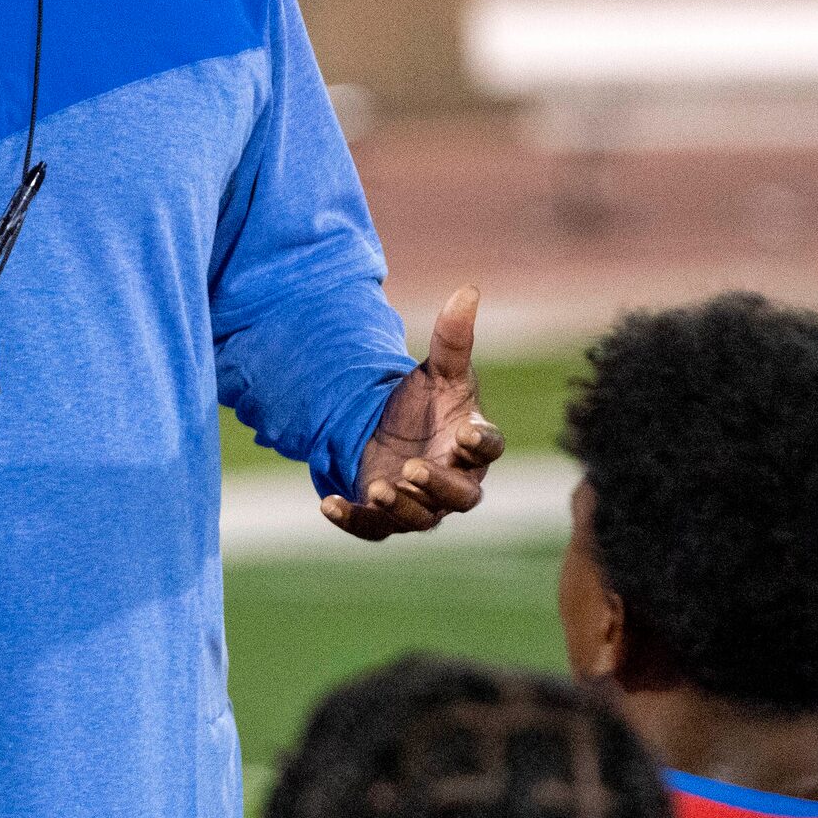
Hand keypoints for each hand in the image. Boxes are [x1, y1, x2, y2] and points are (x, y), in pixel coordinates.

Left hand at [321, 285, 504, 541]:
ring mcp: (421, 503)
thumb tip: (468, 289)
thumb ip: (453, 337)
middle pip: (462, 496)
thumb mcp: (436, 369)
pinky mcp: (386, 516)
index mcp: (473, 442)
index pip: (489, 448)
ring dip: (402, 506)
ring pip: (421, 517)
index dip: (480, 444)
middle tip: (415, 469)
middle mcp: (455, 480)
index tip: (464, 435)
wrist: (385, 426)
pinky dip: (352, 520)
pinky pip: (373, 528)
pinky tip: (327, 504)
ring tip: (380, 487)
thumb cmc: (424, 401)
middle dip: (440, 485)